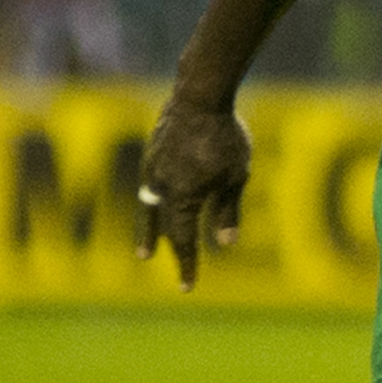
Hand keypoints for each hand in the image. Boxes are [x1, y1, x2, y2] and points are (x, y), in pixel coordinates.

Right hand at [135, 97, 250, 289]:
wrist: (199, 94)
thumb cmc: (224, 137)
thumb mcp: (236, 176)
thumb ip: (228, 210)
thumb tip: (225, 244)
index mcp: (182, 197)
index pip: (182, 240)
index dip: (186, 264)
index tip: (187, 287)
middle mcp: (161, 185)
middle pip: (158, 223)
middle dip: (157, 243)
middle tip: (147, 258)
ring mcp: (153, 165)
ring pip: (149, 202)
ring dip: (148, 223)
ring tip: (145, 241)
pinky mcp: (153, 148)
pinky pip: (151, 180)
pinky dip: (152, 196)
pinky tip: (156, 196)